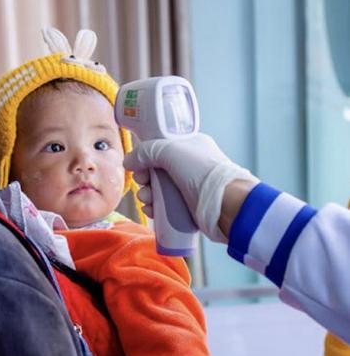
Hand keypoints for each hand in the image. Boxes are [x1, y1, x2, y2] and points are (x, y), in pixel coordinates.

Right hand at [123, 133, 257, 242]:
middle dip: (144, 177)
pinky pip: (164, 204)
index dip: (146, 155)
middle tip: (142, 183)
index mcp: (190, 145)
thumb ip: (146, 151)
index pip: (160, 146)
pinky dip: (154, 207)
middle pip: (155, 169)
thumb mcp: (171, 151)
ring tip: (147, 200)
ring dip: (147, 193)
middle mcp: (189, 164)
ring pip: (158, 188)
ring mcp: (189, 186)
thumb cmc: (202, 172)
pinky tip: (151, 210)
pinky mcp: (188, 206)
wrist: (226, 205)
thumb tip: (127, 162)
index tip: (137, 164)